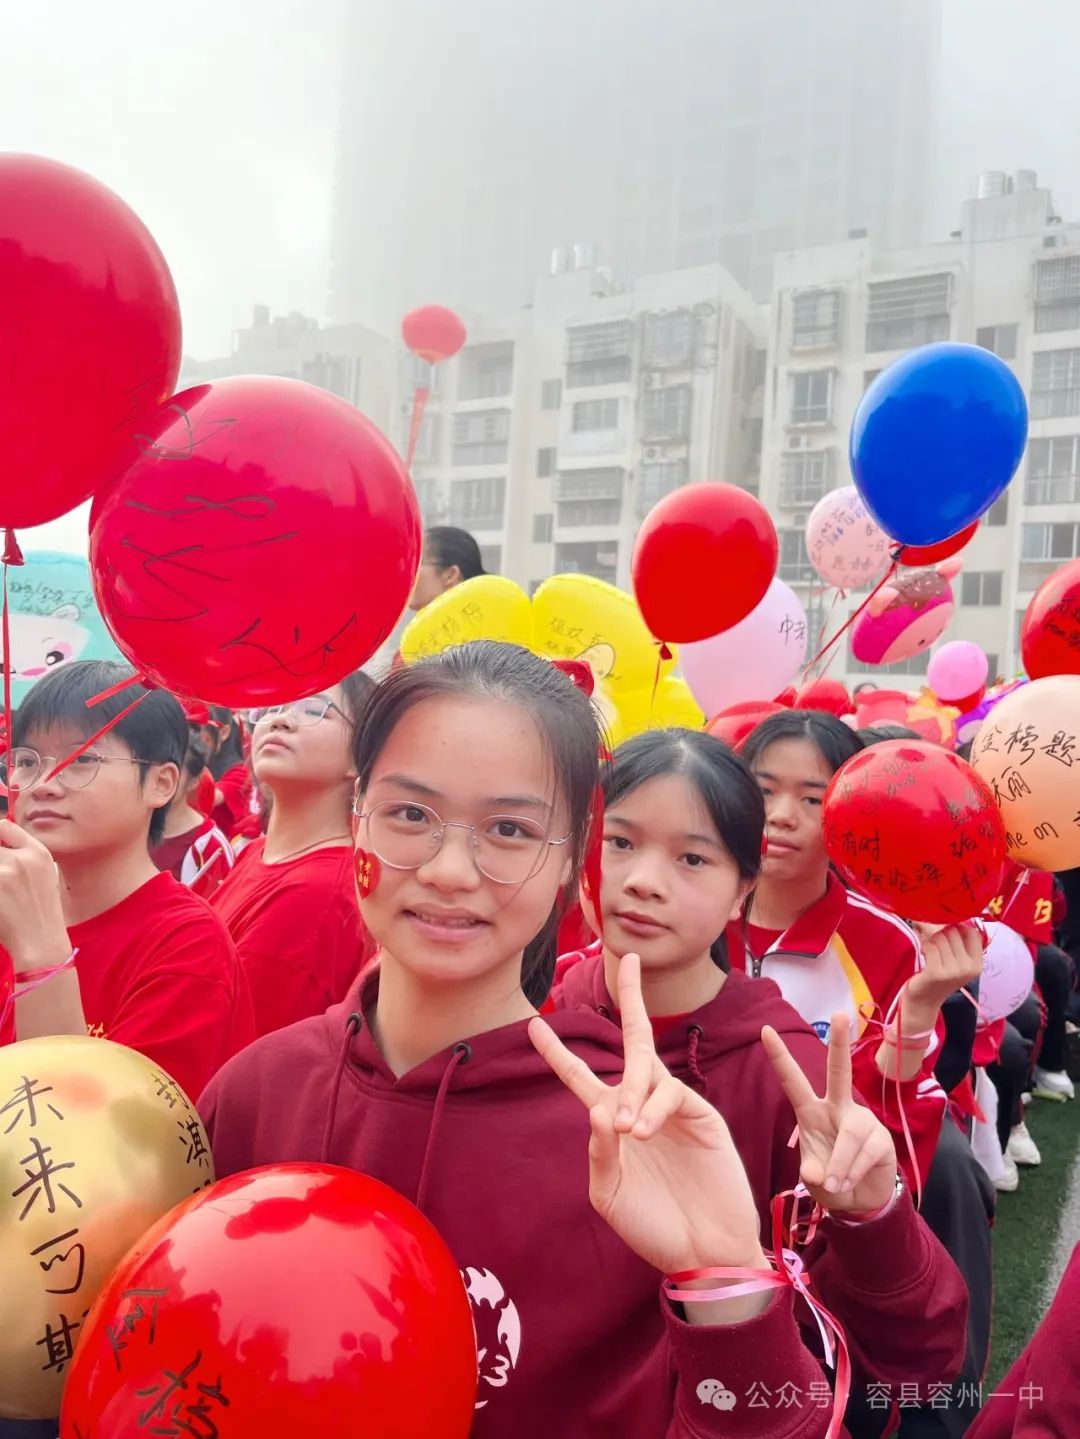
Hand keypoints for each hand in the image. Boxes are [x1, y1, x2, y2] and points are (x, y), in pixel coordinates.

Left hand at [0, 822, 68, 968]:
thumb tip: (1, 849)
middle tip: (2, 878)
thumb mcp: (45, 875)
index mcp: (38, 853)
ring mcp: (4, 874)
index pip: (3, 826)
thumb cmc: (41, 912)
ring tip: (2, 891)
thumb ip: (23, 857)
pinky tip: (0, 902)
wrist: (41, 943)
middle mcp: (21, 859)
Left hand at [528, 952, 763, 1278]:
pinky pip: (672, 1094)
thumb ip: (598, 1153)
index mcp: (612, 1124)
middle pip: (634, 1040)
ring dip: (632, 1092)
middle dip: (631, 996)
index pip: (581, 1077)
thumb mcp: (608, 1195)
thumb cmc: (653, 1228)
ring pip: (648, 1071)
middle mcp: (641, 1106)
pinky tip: (644, 1132)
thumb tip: (598, 1108)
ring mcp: (673, 1109)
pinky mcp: (702, 1116)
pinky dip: (654, 1108)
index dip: (558, 1053)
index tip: (535, 1025)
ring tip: (628, 1131)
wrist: (703, 1255)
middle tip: (625, 955)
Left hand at [761, 1013, 896, 1215]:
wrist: (861, 1202)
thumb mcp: (813, 1179)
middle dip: (839, 1043)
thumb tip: (817, 1174)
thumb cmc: (830, 1181)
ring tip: (834, 1183)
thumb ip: (811, 1175)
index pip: (793, 1082)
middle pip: (838, 1071)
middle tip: (839, 1014)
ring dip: (840, 1163)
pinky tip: (850, 1182)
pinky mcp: (882, 1138)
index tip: (764, 1030)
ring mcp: (861, 1120)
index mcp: (812, 1112)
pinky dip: (854, 1172)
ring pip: (852, 1131)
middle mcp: (838, 1108)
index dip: (780, 1057)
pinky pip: (867, 1151)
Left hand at [904, 922, 983, 1025]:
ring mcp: (953, 971)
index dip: (958, 926)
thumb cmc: (939, 976)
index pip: (972, 932)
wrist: (924, 1002)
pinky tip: (924, 954)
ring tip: (929, 949)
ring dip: (930, 939)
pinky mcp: (936, 972)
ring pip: (940, 937)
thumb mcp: (956, 961)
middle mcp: (969, 968)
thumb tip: (954, 913)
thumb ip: (959, 942)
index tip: (947, 929)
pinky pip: (930, 946)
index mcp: (977, 964)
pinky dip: (924, 946)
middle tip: (933, 940)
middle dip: (940, 931)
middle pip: (954, 931)